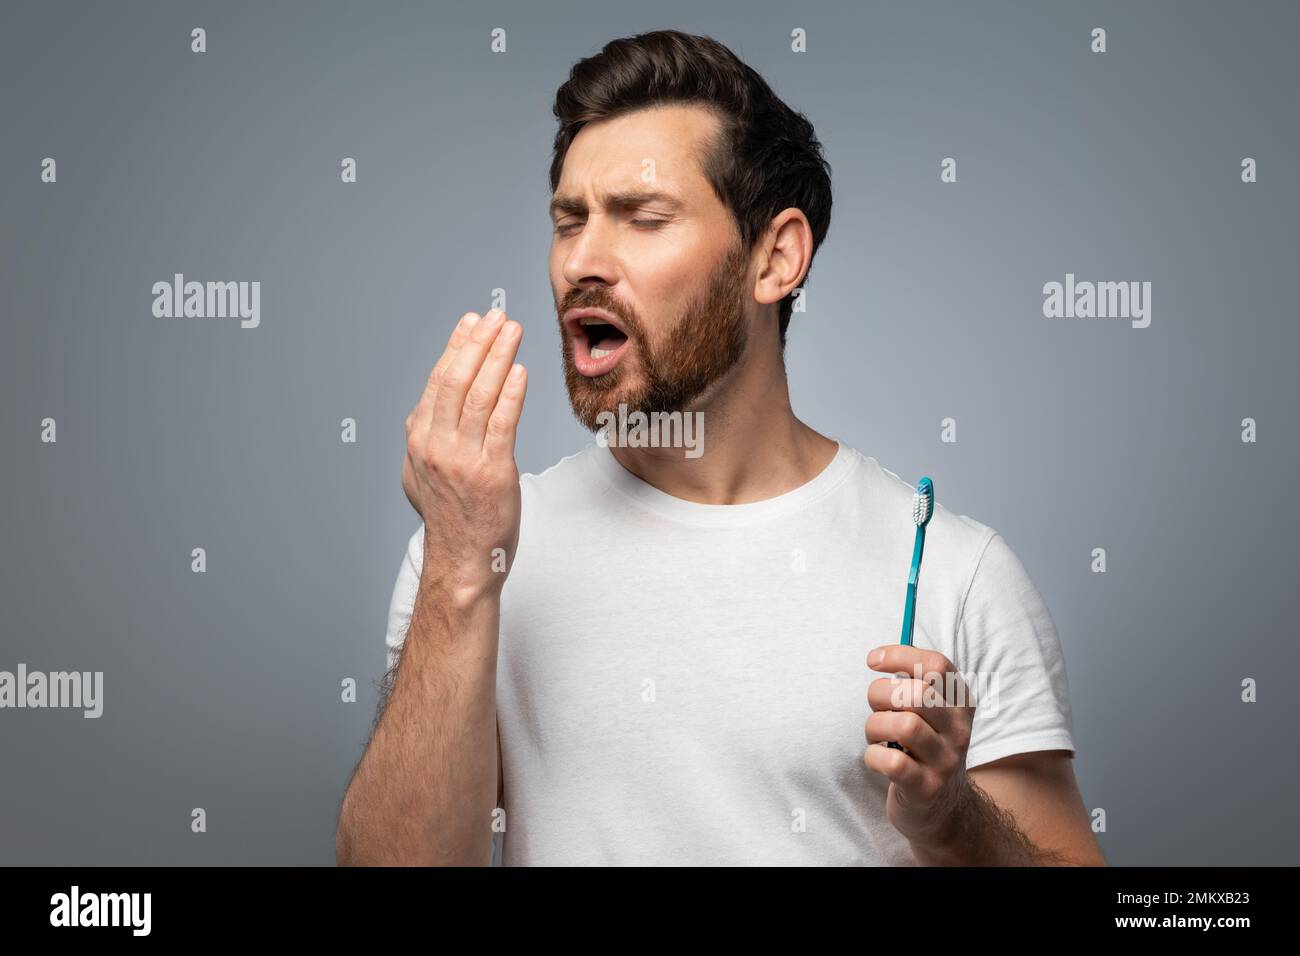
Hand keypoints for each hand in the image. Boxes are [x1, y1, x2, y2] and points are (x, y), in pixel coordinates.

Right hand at [402, 308, 526, 605]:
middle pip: (456, 379)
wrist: (462, 561)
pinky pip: (502, 423)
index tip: (473, 321)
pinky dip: (511, 392)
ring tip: (514, 330)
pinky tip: (520, 370)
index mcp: (419, 439)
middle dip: (479, 341)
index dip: (457, 346)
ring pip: (479, 394)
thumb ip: (424, 440)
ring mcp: (462, 459)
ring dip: (498, 356)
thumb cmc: (450, 518)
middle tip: (498, 315)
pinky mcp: (492, 473)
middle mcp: (435, 445)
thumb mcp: (422, 475)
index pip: (438, 380)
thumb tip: (422, 412)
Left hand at [864, 644, 976, 847]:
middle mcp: (959, 730)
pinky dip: (873, 756)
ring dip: (874, 726)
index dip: (900, 656)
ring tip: (875, 734)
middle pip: (918, 693)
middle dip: (880, 693)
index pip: (937, 665)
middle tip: (875, 706)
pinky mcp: (926, 788)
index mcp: (961, 703)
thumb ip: (914, 683)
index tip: (873, 660)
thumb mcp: (931, 713)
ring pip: (903, 725)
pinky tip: (877, 757)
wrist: (942, 808)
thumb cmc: (923, 747)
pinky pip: (892, 762)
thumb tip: (880, 656)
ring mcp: (945, 761)